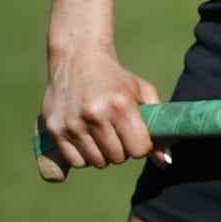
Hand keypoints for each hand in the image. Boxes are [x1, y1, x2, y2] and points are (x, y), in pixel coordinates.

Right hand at [41, 45, 165, 169]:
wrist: (78, 59)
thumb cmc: (117, 79)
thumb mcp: (144, 93)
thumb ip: (160, 126)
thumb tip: (166, 160)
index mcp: (121, 106)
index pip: (139, 150)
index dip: (141, 145)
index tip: (136, 133)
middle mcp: (95, 115)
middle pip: (118, 158)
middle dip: (123, 149)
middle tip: (117, 130)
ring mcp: (72, 123)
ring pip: (98, 162)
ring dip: (104, 153)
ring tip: (102, 132)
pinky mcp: (54, 129)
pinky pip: (77, 162)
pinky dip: (85, 156)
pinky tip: (87, 137)